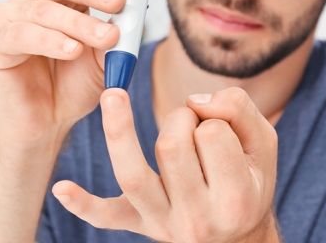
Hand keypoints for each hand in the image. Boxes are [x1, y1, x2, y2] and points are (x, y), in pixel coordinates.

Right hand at [0, 0, 139, 146]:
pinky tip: (72, 51)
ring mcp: (15, 17)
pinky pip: (23, 35)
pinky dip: (51, 41)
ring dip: (80, 23)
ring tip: (107, 39)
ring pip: (46, 8)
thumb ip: (117, 34)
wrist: (47, 119)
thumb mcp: (106, 57)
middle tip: (119, 1)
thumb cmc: (75, 83)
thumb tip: (132, 12)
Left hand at [52, 87, 278, 241]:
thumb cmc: (251, 179)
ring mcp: (164, 224)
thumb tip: (195, 100)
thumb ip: (238, 108)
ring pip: (134, 173)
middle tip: (191, 126)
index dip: (212, 116)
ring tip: (113, 97)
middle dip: (179, 119)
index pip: (211, 134)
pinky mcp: (141, 223)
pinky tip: (62, 189)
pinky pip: (109, 217)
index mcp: (235, 196)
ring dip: (121, 130)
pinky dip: (85, 204)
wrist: (237, 234)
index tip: (216, 122)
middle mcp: (198, 218)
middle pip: (170, 145)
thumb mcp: (263, 141)